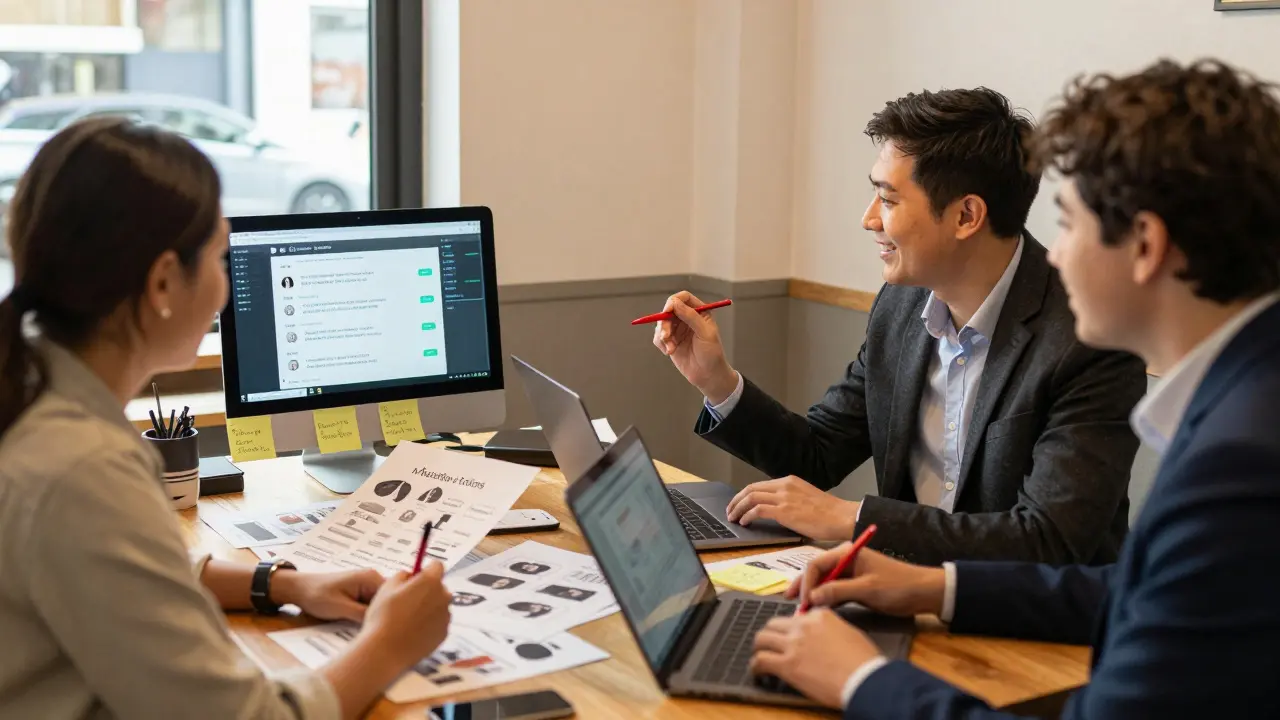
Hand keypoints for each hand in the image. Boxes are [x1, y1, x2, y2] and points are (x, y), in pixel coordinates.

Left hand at [272, 569, 383, 621]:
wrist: (299, 590)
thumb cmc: (317, 596)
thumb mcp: (341, 608)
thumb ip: (363, 614)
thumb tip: (384, 622)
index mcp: (372, 578)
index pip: (393, 597)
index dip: (392, 614)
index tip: (387, 631)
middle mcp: (373, 579)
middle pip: (388, 601)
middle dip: (383, 616)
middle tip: (376, 633)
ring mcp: (367, 585)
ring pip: (379, 605)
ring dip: (374, 617)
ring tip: (370, 631)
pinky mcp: (361, 592)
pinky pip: (370, 605)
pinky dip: (367, 615)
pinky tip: (362, 625)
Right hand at [361, 564, 452, 667]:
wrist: (385, 650)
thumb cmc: (384, 616)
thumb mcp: (387, 587)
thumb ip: (402, 576)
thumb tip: (411, 577)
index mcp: (430, 582)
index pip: (437, 566)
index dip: (426, 570)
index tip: (415, 578)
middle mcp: (443, 597)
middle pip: (439, 588)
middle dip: (427, 590)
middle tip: (408, 601)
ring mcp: (445, 617)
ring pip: (439, 606)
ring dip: (429, 608)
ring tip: (408, 620)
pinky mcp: (444, 634)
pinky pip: (438, 623)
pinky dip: (429, 624)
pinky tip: (413, 632)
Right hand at [652, 291, 737, 403]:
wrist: (708, 376)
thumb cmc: (712, 354)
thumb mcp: (705, 333)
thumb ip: (690, 316)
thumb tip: (675, 303)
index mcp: (699, 312)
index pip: (683, 298)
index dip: (673, 302)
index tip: (667, 311)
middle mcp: (687, 318)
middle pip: (669, 310)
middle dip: (664, 322)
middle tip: (665, 336)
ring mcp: (678, 329)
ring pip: (661, 324)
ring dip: (662, 335)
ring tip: (670, 348)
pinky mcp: (670, 341)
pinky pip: (658, 337)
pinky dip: (661, 343)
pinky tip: (670, 352)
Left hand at [725, 476, 858, 540]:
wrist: (842, 517)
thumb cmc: (829, 513)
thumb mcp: (806, 498)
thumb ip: (791, 499)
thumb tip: (777, 510)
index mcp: (790, 481)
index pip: (760, 485)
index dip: (745, 494)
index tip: (739, 503)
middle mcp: (784, 486)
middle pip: (751, 488)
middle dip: (736, 500)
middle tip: (730, 511)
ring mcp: (784, 497)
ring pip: (751, 497)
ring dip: (738, 508)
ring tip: (733, 518)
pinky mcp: (784, 511)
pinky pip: (758, 510)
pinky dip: (747, 515)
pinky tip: (745, 522)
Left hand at [751, 610, 882, 708]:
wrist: (864, 679)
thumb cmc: (864, 661)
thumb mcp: (850, 633)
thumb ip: (832, 629)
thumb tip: (825, 636)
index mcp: (820, 616)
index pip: (796, 616)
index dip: (792, 628)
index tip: (791, 636)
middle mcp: (803, 626)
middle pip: (774, 623)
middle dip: (771, 634)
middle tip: (771, 644)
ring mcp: (793, 644)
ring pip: (762, 638)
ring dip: (759, 647)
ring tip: (760, 656)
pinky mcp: (787, 664)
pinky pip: (760, 660)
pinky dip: (755, 666)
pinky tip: (758, 671)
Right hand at [786, 544, 944, 616]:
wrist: (924, 592)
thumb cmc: (898, 587)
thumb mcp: (867, 589)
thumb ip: (838, 591)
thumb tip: (812, 597)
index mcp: (847, 552)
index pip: (816, 564)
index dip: (805, 582)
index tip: (802, 601)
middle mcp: (845, 559)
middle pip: (816, 571)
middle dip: (803, 587)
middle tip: (790, 603)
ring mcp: (850, 572)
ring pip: (823, 581)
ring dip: (812, 594)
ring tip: (800, 609)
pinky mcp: (855, 584)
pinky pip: (833, 589)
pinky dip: (824, 599)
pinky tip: (817, 609)